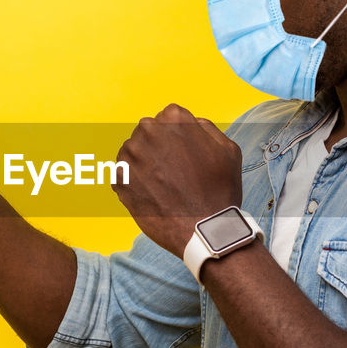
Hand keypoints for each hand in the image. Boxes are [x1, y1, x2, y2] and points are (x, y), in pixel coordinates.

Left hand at [112, 103, 243, 257]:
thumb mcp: (228, 149)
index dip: (178, 139)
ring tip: (164, 187)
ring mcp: (130, 155)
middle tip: (175, 174)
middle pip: (148, 134)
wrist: (203, 230)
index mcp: (173, 118)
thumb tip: (190, 122)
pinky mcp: (118, 179)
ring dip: (145, 165)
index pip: (168, 119)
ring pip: (134, 153)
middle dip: (158, 149)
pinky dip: (134, 183)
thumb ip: (205, 127)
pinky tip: (153, 196)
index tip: (185, 157)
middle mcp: (147, 130)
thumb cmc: (219, 191)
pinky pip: (123, 174)